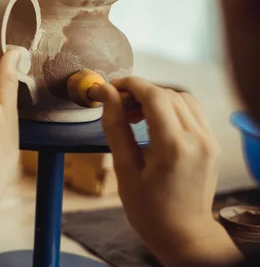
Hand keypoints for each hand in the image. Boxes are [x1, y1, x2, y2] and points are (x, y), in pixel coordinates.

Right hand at [101, 77, 241, 266]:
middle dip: (140, 91)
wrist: (183, 233)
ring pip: (183, 98)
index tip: (111, 88)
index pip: (154, 96)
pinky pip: (193, 110)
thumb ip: (116, 127)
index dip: (131, 84)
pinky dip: (172, 107)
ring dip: (157, 98)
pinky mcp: (212, 143)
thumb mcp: (124, 168)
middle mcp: (197, 139)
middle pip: (168, 94)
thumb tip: (107, 94)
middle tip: (119, 106)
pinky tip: (155, 121)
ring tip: (136, 115)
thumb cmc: (149, 209)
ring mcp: (209, 140)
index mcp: (173, 147)